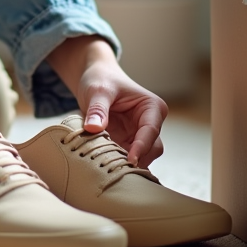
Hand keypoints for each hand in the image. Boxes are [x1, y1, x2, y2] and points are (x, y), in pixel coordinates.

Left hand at [44, 35, 167, 167]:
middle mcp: (151, 123)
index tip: (130, 160)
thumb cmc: (101, 79)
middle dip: (136, 158)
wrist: (95, 79)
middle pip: (151, 149)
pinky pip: (126, 157)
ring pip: (142, 157)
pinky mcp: (127, 143)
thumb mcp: (98, 91)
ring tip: (108, 165)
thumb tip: (94, 128)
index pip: (151, 131)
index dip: (141, 147)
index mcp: (152, 107)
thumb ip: (97, 109)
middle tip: (116, 167)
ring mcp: (139, 135)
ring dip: (126, 162)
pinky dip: (118, 161)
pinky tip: (105, 163)